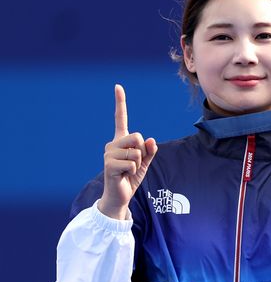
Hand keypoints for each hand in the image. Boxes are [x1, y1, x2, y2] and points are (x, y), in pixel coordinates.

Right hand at [97, 84, 157, 219]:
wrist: (120, 195)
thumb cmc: (131, 177)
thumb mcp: (145, 163)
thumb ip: (149, 151)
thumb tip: (151, 140)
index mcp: (121, 141)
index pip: (120, 118)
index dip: (120, 103)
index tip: (118, 86)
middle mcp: (112, 144)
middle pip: (136, 136)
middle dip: (142, 150)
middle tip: (134, 163)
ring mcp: (109, 153)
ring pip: (136, 151)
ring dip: (138, 163)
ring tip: (128, 170)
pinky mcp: (109, 164)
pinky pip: (132, 162)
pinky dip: (134, 170)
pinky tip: (124, 175)